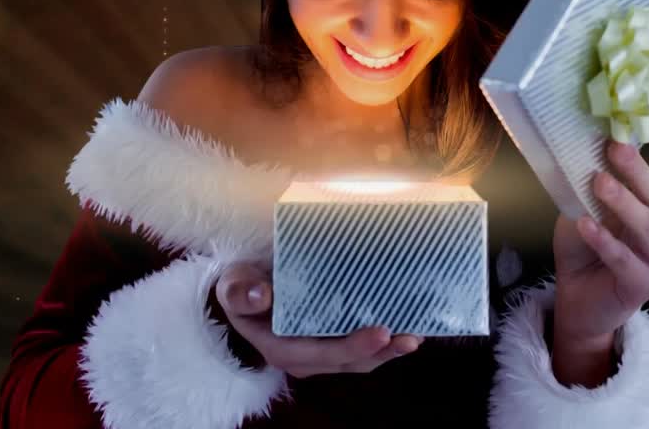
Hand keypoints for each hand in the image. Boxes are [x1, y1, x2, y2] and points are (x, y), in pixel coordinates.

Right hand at [212, 261, 421, 377]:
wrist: (243, 291)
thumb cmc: (240, 288)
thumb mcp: (233, 286)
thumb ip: (241, 292)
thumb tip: (261, 295)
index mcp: (280, 347)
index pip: (322, 353)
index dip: (354, 347)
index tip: (381, 331)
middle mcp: (303, 358)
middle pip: (348, 362)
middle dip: (382, 352)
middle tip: (410, 336)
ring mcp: (319, 353)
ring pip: (359, 360)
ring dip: (388, 351)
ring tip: (415, 336)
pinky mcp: (330, 343)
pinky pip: (360, 349)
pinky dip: (383, 342)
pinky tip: (404, 329)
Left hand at [552, 116, 648, 347]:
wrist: (576, 296)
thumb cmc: (583, 245)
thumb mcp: (584, 203)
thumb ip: (593, 179)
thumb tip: (584, 139)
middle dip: (638, 169)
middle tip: (614, 148)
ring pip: (648, 227)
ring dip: (623, 203)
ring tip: (598, 183)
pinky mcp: (646, 284)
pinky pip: (626, 260)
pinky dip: (606, 242)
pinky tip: (586, 227)